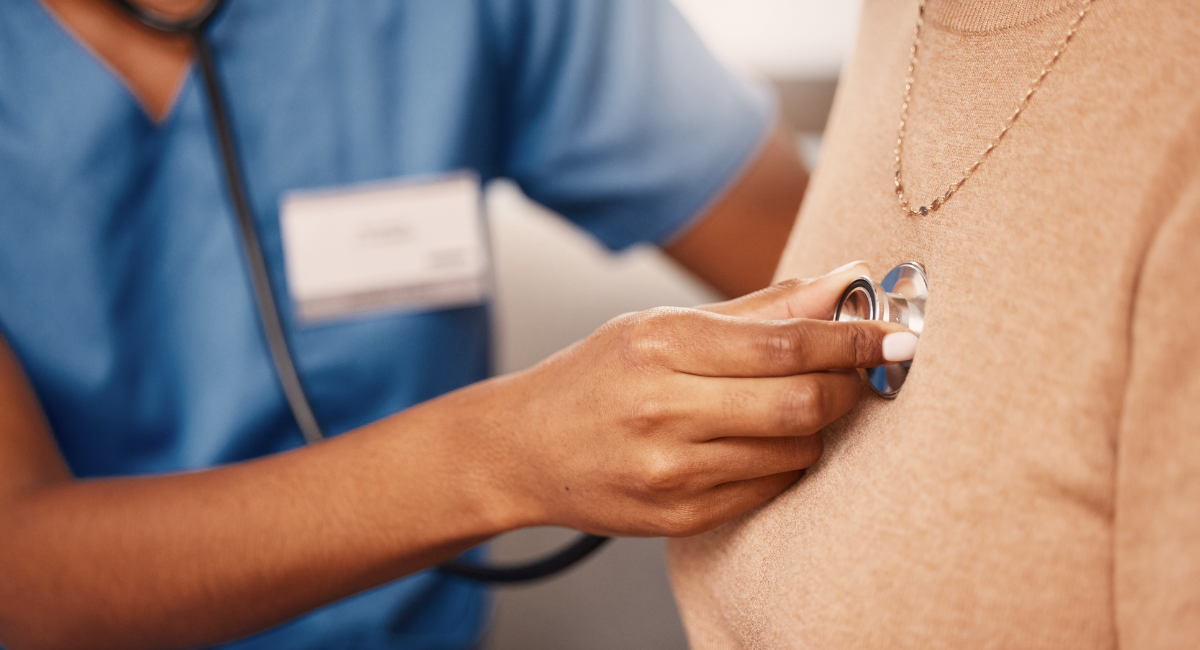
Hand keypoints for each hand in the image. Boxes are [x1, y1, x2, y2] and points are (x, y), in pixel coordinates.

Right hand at [468, 262, 913, 537]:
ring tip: (796, 404)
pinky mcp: (679, 517)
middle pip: (801, 402)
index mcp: (660, 346)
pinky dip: (786, 460)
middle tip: (859, 371)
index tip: (894, 336)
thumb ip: (757, 309)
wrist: (523, 449)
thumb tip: (841, 282)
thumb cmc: (595, 378)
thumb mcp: (661, 326)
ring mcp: (671, 471)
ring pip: (794, 450)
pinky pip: (769, 488)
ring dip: (817, 425)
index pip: (786, 341)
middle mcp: (664, 410)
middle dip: (847, 385)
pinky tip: (762, 441)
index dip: (853, 338)